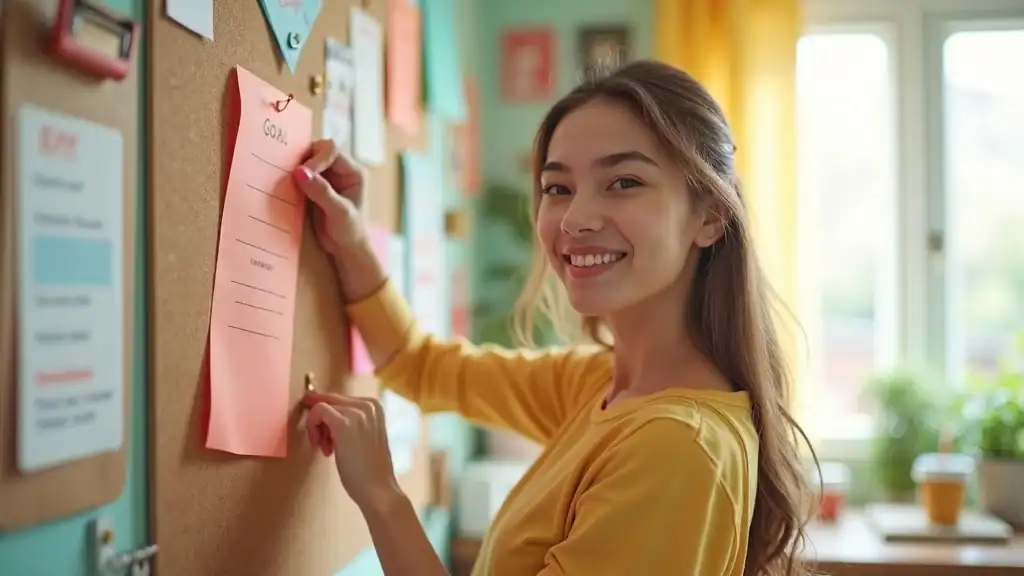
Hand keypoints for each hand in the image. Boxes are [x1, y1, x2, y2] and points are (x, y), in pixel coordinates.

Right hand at [292, 139, 366, 256]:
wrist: (346, 249)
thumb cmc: (350, 231)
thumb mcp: (338, 212)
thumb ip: (321, 191)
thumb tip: (299, 171)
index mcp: (354, 171)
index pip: (332, 150)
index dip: (315, 158)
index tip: (301, 174)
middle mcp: (341, 169)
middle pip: (318, 150)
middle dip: (304, 160)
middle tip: (292, 175)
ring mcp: (327, 177)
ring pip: (307, 160)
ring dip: (296, 167)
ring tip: (287, 179)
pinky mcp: (315, 186)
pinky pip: (301, 173)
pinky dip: (293, 177)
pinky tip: (286, 185)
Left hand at [302, 391, 400, 510]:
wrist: (377, 489)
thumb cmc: (367, 468)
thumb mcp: (361, 434)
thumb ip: (348, 419)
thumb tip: (315, 400)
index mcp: (374, 405)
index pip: (338, 398)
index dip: (326, 416)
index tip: (325, 435)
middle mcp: (368, 403)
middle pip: (328, 400)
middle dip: (321, 422)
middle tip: (326, 445)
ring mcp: (358, 412)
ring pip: (320, 406)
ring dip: (318, 428)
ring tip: (329, 449)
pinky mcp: (344, 423)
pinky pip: (317, 411)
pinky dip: (313, 428)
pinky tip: (325, 448)